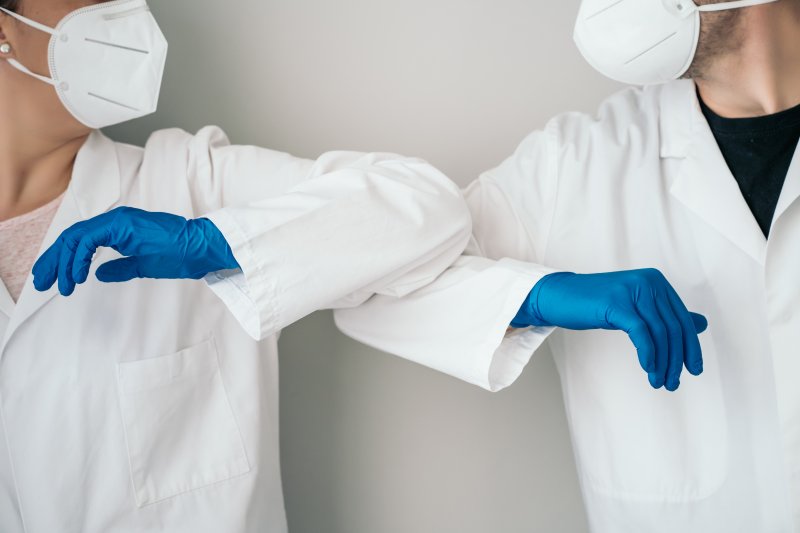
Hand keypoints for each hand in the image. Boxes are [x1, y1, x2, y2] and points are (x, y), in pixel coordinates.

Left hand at [32, 207, 239, 296]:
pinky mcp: (122, 225)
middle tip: (42, 282)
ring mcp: (118, 220)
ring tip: (58, 284)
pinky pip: (87, 240)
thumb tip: (98, 274)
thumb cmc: (181, 255)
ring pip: (74, 237)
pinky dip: (77, 259)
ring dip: (62, 263)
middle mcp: (115, 219)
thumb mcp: (143, 265)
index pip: (81, 241)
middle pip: (71, 237)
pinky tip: (76, 276)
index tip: (55, 280)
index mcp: (119, 227)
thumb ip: (120, 267)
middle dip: (53, 261)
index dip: (63, 260)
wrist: (201, 248)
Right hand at [512, 269, 707, 391]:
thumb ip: (667, 314)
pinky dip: (647, 354)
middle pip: (674, 328)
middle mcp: (648, 282)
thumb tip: (702, 323)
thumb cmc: (596, 303)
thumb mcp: (636, 307)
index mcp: (656, 282)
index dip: (691, 347)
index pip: (682, 319)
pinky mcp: (616, 303)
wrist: (560, 296)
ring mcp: (632, 291)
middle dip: (677, 360)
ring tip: (659, 382)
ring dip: (662, 363)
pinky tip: (647, 369)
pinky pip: (640, 333)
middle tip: (673, 382)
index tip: (693, 369)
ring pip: (659, 333)